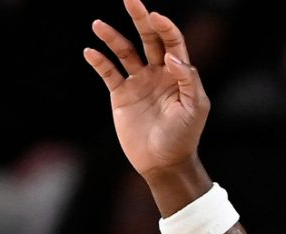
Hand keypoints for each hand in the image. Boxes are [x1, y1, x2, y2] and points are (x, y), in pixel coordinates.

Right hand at [85, 1, 209, 182]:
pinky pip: (108, 72)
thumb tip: (171, 56)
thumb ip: (188, 80)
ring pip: (124, 51)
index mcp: (178, 74)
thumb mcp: (195, 109)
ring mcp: (138, 82)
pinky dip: (99, 61)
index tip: (155, 17)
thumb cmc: (184, 137)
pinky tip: (90, 52)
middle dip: (140, 18)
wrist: (164, 164)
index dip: (165, 27)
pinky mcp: (121, 95)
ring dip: (112, 37)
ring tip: (98, 25)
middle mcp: (157, 73)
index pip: (172, 42)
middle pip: (148, 38)